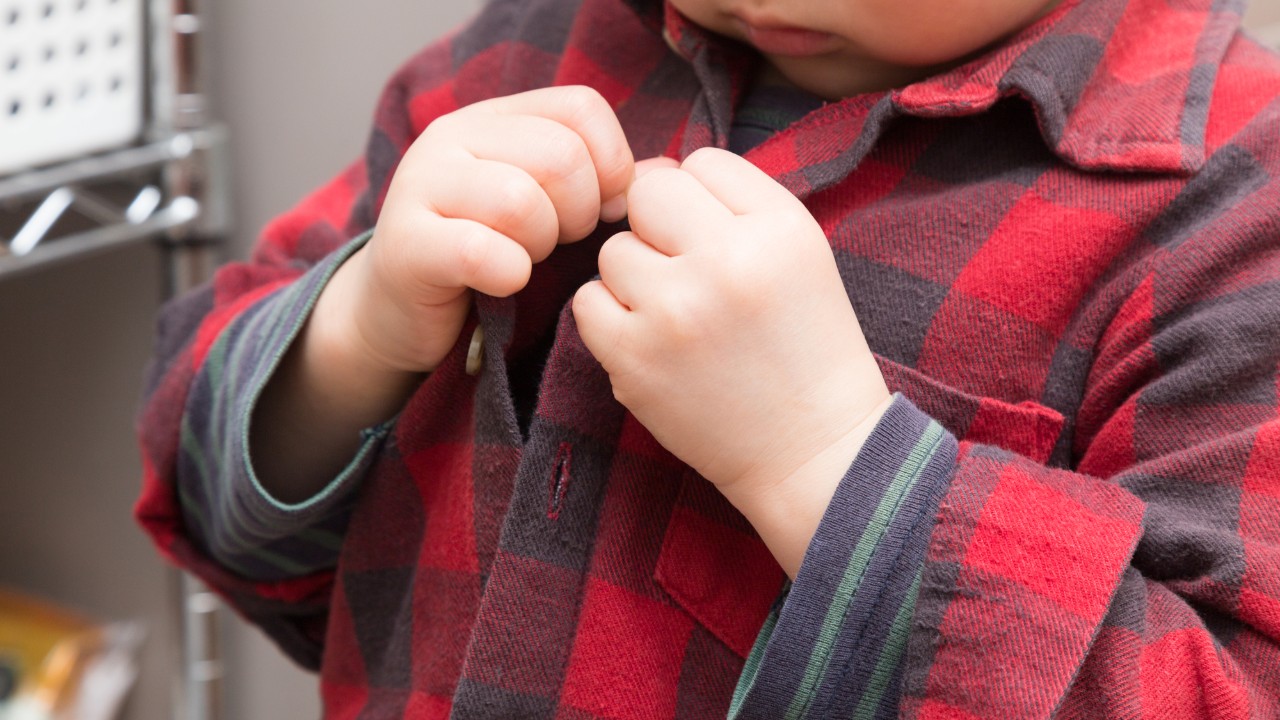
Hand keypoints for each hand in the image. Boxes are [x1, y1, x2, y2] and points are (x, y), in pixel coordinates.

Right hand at [328, 85, 635, 374]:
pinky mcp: (405, 244)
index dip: (610, 165)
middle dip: (578, 213)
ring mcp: (422, 185)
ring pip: (522, 201)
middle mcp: (453, 136)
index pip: (582, 109)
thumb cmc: (489, 259)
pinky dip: (507, 275)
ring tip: (524, 260)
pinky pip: (481, 252)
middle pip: (560, 156)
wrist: (401, 313)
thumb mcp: (545, 207)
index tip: (600, 212)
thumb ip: (600, 182)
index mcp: (495, 118)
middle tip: (558, 244)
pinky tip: (502, 284)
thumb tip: (667, 172)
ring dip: (540, 245)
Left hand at [573, 148, 889, 549]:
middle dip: (660, 228)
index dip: (701, 201)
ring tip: (679, 317)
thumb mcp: (798, 252)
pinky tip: (652, 341)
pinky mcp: (634, 358)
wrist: (813, 450)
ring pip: (612, 250)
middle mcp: (726, 260)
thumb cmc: (804, 347)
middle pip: (647, 194)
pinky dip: (611, 319)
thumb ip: (731, 202)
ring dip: (635, 278)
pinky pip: (587, 302)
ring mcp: (675, 311)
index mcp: (779, 228)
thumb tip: (644, 173)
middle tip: (690, 274)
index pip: (701, 163)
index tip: (720, 242)